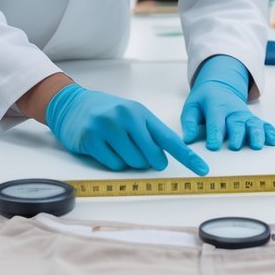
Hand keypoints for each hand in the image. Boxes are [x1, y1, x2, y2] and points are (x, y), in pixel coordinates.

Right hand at [46, 84, 208, 174]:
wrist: (72, 104)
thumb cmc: (107, 113)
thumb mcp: (131, 116)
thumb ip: (149, 135)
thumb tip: (161, 161)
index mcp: (141, 113)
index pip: (170, 139)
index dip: (188, 156)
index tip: (203, 170)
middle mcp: (126, 118)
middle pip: (152, 156)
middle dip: (148, 161)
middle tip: (136, 151)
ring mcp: (108, 127)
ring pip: (132, 163)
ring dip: (128, 162)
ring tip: (116, 146)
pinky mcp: (92, 139)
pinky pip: (113, 164)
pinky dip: (112, 163)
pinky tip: (104, 149)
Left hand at [181, 55, 274, 150]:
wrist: (220, 87)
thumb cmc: (204, 101)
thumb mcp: (192, 107)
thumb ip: (189, 123)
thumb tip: (187, 139)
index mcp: (215, 105)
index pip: (215, 120)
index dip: (215, 133)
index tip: (213, 146)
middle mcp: (233, 110)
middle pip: (236, 122)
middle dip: (236, 134)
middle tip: (235, 147)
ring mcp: (245, 115)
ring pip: (253, 123)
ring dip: (256, 134)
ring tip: (257, 146)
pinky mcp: (253, 119)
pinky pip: (264, 124)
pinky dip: (270, 132)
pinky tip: (273, 141)